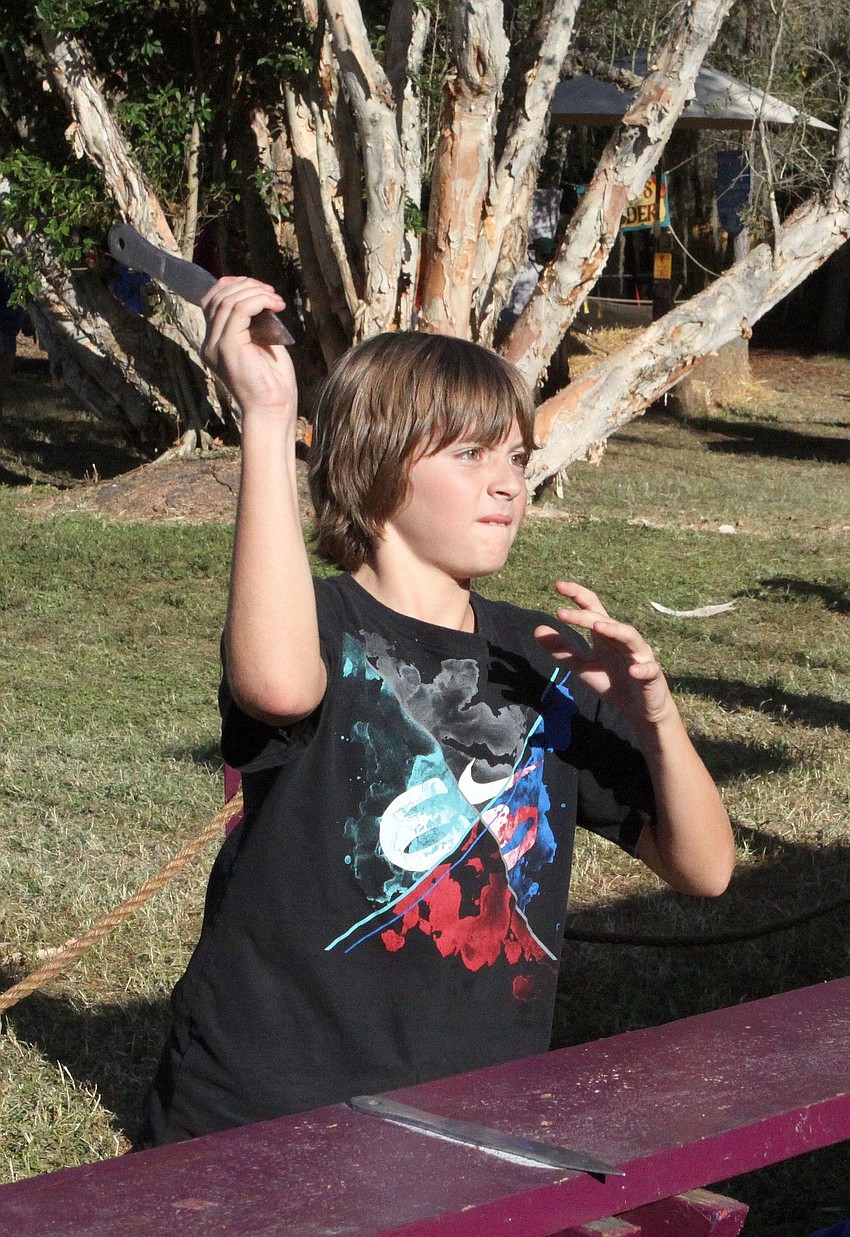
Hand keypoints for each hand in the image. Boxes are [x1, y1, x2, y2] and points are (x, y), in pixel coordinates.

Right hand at [200, 277, 296, 419]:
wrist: (272, 409)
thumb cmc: (273, 383)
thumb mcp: (262, 344)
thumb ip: (254, 322)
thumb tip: (259, 296)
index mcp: (215, 343)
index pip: (212, 301)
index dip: (235, 286)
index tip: (262, 291)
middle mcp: (210, 343)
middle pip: (217, 296)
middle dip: (246, 286)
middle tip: (272, 294)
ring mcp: (216, 345)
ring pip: (228, 300)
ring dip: (256, 293)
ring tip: (277, 301)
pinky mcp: (228, 346)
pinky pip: (239, 309)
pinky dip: (259, 301)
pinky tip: (276, 306)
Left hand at [534, 581, 673, 729]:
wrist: (637, 707)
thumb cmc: (611, 681)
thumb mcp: (581, 666)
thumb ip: (562, 650)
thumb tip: (537, 630)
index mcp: (605, 634)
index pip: (592, 607)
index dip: (577, 595)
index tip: (558, 586)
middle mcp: (622, 639)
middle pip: (605, 620)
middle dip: (584, 616)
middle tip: (561, 614)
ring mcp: (639, 655)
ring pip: (630, 637)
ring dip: (615, 630)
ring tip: (598, 627)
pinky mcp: (651, 675)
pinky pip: (649, 669)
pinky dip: (642, 669)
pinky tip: (633, 671)